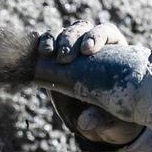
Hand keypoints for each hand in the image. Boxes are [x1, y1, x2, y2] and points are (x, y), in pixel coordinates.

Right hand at [39, 20, 143, 147]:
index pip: (106, 33)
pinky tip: (37, 51)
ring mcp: (71, 50)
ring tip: (47, 52)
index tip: (88, 50)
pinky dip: (40, 43)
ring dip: (53, 39)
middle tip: (64, 58)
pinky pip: (45, 43)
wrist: (97, 120)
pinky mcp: (53, 58)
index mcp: (114, 51)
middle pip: (81, 29)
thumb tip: (86, 122)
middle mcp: (91, 45)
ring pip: (62, 33)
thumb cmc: (113, 116)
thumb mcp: (112, 121)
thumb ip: (101, 120)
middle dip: (71, 38)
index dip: (96, 36)